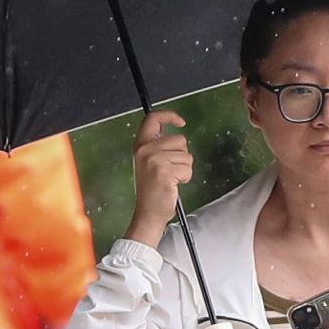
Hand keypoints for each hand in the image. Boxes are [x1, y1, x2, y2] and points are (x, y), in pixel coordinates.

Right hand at [124, 111, 192, 247]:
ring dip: (184, 168)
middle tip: (171, 170)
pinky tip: (174, 184)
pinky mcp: (165, 171)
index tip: (181, 122)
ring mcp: (155, 160)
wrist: (148, 213)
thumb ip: (158, 146)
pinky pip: (187, 168)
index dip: (169, 116)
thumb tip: (177, 132)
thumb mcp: (148, 162)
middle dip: (182, 155)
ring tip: (171, 178)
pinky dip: (185, 177)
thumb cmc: (151, 190)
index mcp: (140, 146)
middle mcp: (145, 150)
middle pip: (179, 139)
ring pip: (186, 155)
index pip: (153, 119)